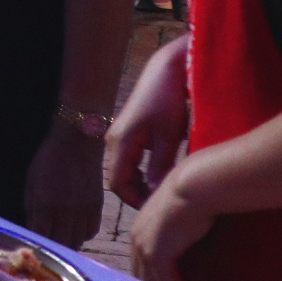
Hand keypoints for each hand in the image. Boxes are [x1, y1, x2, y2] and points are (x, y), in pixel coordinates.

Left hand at [23, 122, 105, 248]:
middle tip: (49, 244)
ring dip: (68, 241)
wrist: (77, 144)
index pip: (40, 235)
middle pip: (61, 244)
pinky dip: (83, 234)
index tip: (33, 244)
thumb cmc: (49, 160)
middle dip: (53, 246)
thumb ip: (31, 206)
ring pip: (77, 241)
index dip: (36, 242)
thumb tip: (32, 226)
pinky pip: (91, 232)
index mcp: (44, 204)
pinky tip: (76, 228)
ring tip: (62, 236)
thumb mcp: (32, 181)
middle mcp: (65, 212)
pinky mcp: (97, 208)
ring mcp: (83, 211)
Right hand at [106, 36, 189, 208]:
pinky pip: (128, 160)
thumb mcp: (168, 138)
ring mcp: (119, 136)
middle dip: (136, 194)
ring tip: (162, 191)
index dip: (135, 201)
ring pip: (123, 170)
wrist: (166, 72)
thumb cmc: (168, 103)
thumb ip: (159, 167)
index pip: (117, 184)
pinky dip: (140, 172)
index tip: (158, 209)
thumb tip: (155, 196)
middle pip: (117, 179)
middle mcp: (113, 141)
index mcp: (119, 143)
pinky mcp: (129, 132)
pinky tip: (160, 173)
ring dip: (139, 184)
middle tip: (162, 203)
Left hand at [129, 169, 214, 280]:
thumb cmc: (192, 201)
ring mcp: (144, 246)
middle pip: (142, 276)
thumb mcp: (176, 221)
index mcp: (139, 233)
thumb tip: (183, 245)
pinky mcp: (156, 252)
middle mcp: (137, 240)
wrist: (192, 188)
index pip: (141, 265)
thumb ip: (173, 236)